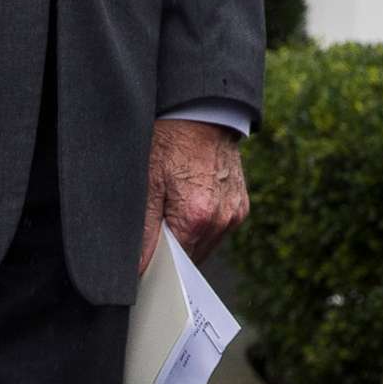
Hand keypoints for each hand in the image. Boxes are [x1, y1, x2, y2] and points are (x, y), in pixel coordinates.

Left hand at [141, 119, 248, 271]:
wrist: (203, 114)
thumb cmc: (172, 144)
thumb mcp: (148, 184)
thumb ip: (144, 231)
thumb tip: (141, 269)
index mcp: (196, 218)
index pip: (173, 264)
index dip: (157, 262)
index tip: (146, 253)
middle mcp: (221, 219)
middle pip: (191, 257)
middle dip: (173, 250)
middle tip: (156, 225)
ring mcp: (234, 213)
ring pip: (206, 244)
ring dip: (190, 238)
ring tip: (175, 208)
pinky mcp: (241, 205)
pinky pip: (219, 229)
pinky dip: (205, 225)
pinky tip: (191, 204)